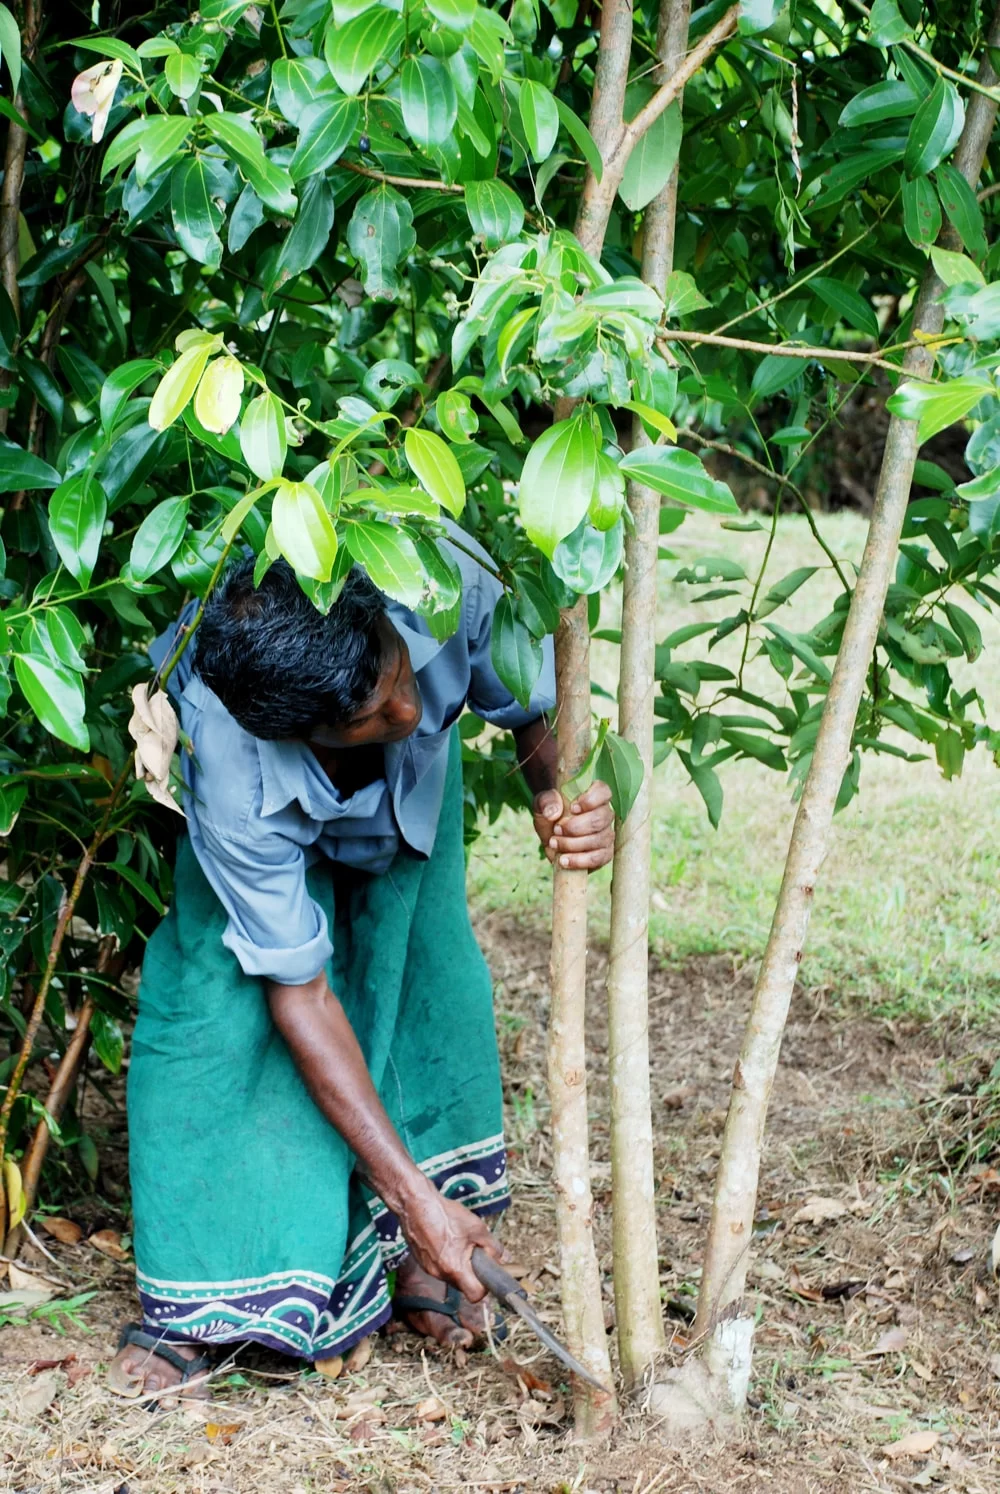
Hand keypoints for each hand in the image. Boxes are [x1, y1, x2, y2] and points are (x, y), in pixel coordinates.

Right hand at [396, 1177, 501, 1303]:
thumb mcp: (477, 1228)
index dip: (484, 1287)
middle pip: (462, 1285)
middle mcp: (439, 1274)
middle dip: (472, 1272)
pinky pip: (439, 1266)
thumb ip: (493, 1247)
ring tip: (459, 1242)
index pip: (474, 1295)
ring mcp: (428, 1268)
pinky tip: (445, 1239)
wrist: (416, 1203)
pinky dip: (446, 1258)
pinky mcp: (421, 1261)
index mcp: (454, 1268)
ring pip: (451, 1275)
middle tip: (474, 1252)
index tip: (486, 1272)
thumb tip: (504, 1259)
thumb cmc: (446, 1214)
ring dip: (458, 1264)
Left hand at [532, 779, 614, 871]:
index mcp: (594, 796)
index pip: (603, 792)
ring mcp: (606, 835)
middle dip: (576, 827)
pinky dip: (580, 860)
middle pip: (600, 819)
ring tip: (554, 844)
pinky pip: (599, 858)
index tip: (572, 808)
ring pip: (599, 839)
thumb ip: (546, 802)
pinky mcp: (604, 854)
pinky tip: (563, 860)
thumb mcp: (542, 804)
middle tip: (557, 829)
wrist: (551, 837)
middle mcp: (604, 814)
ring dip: (573, 844)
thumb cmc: (551, 815)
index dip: (591, 800)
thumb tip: (553, 813)